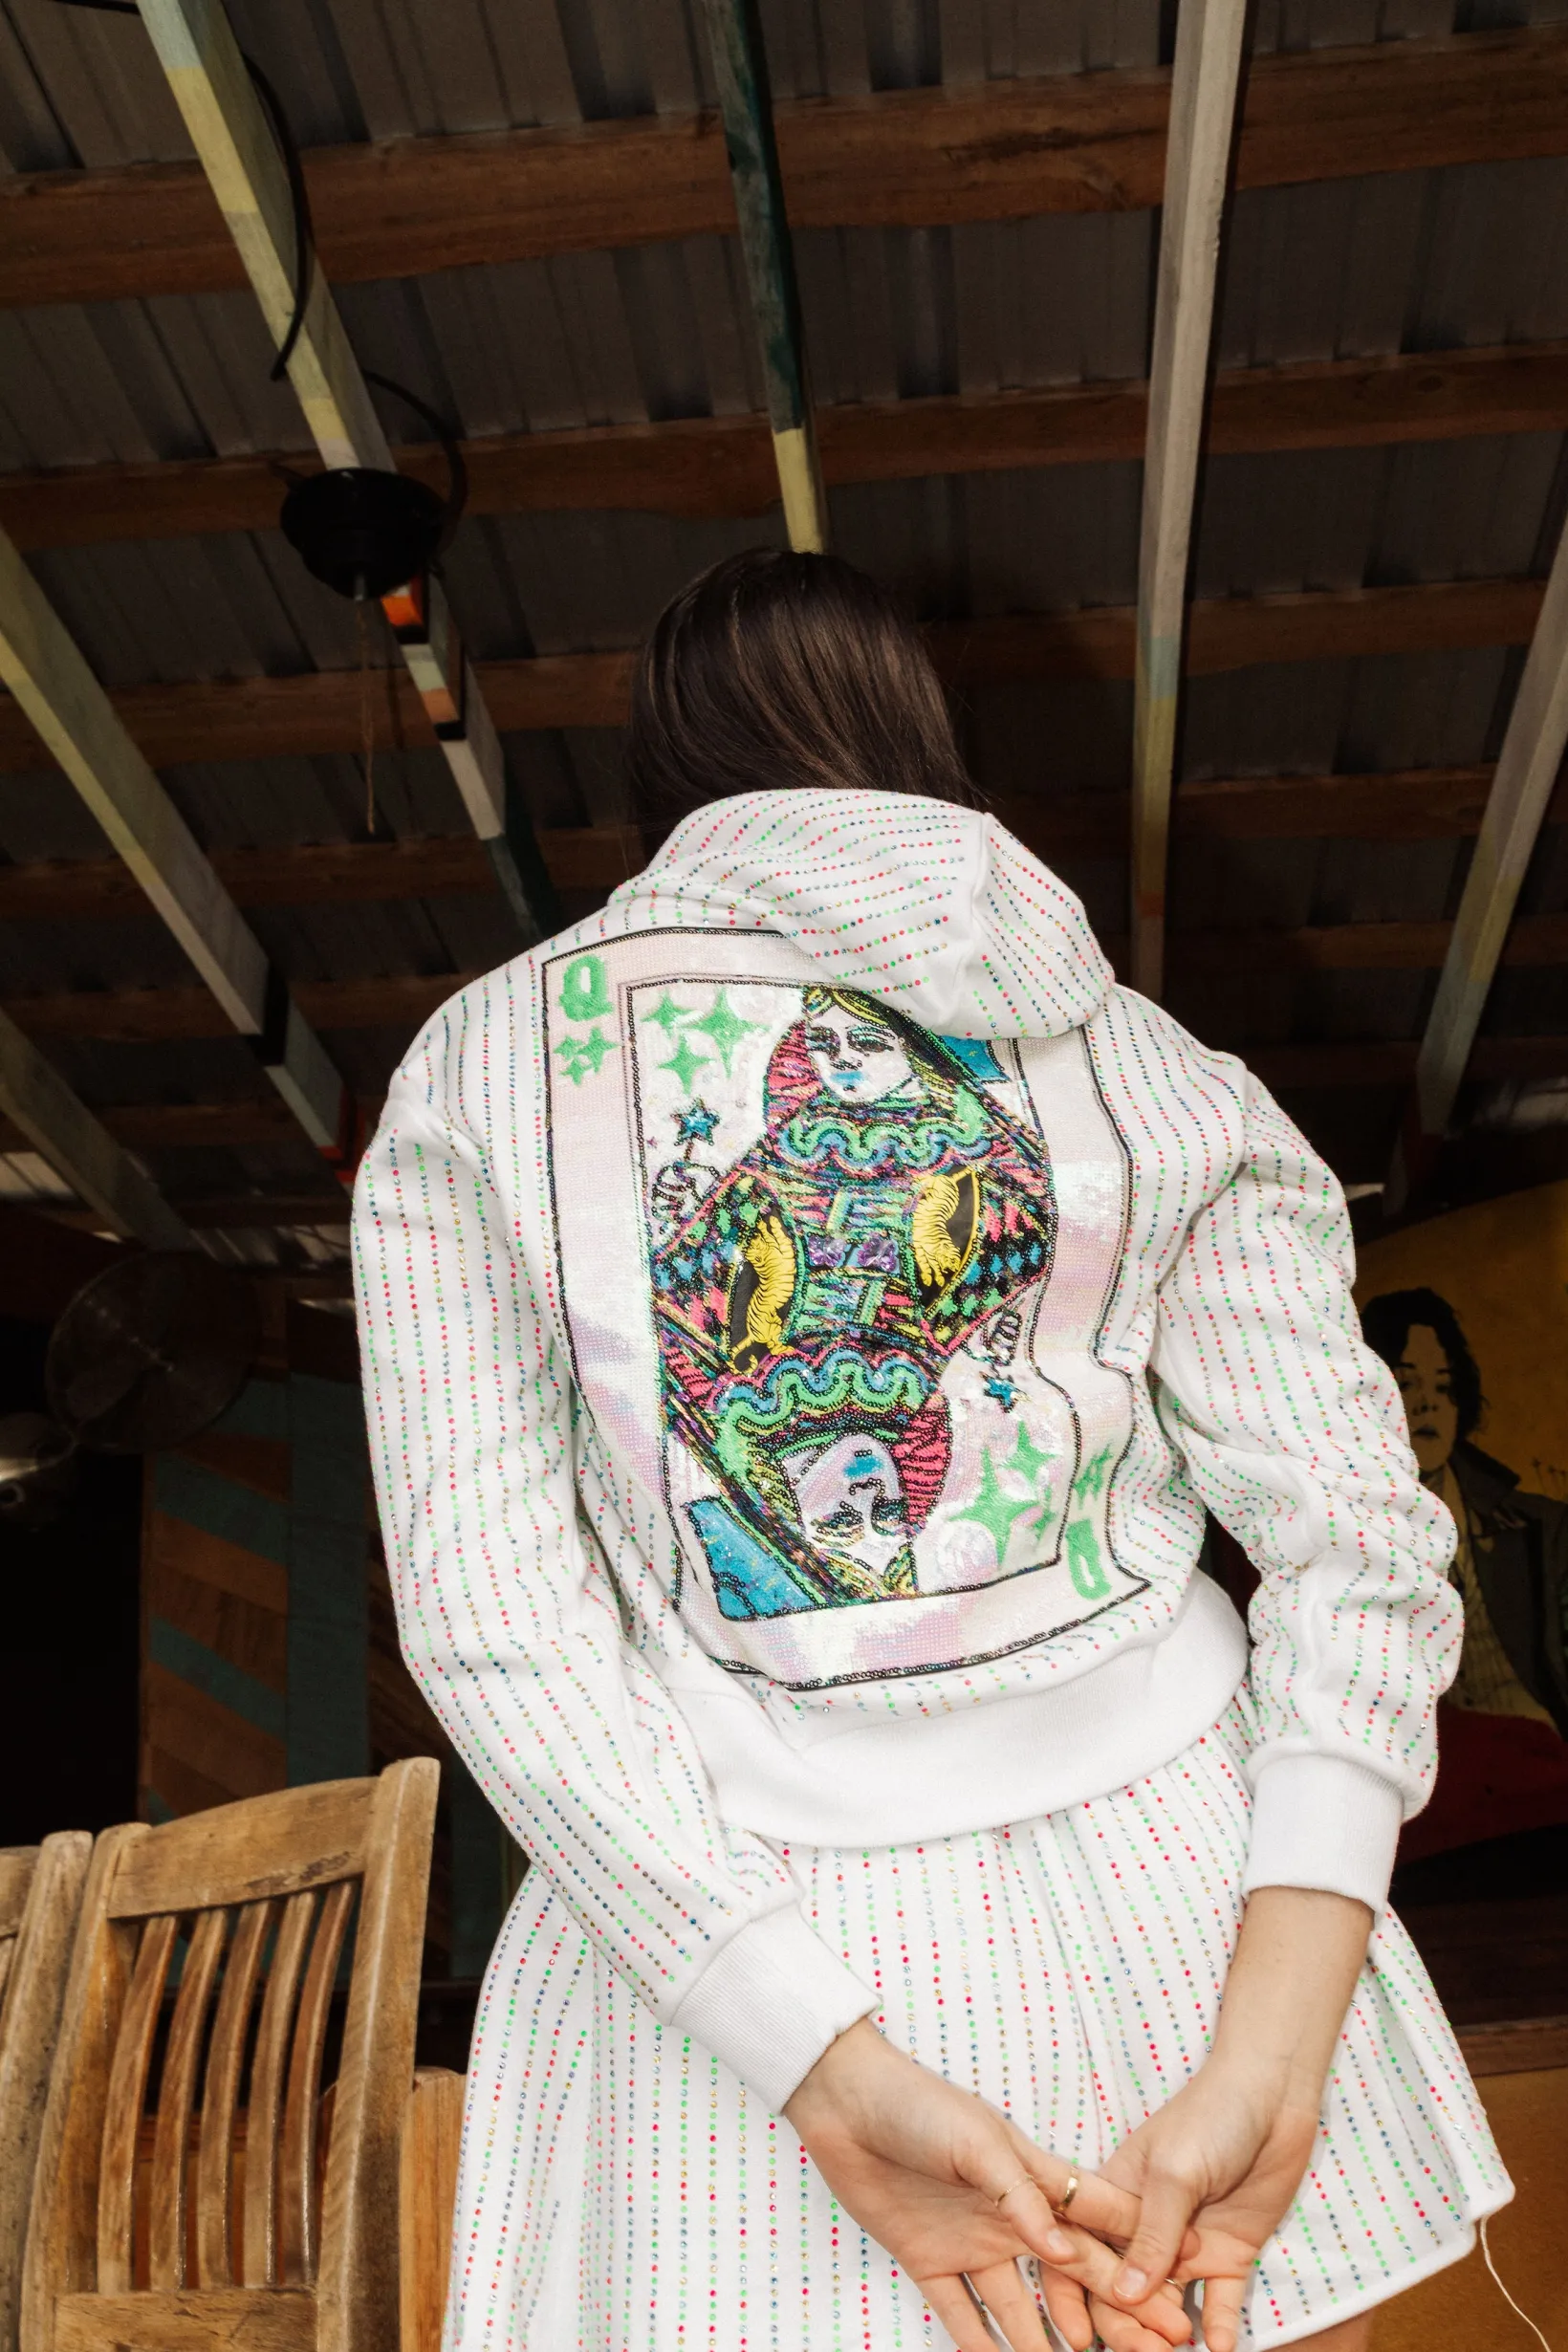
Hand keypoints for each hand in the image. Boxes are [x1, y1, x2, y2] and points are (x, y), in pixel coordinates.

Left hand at [783, 2019, 1192, 2351]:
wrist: (845, 2104)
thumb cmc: (919, 2105)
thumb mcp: (976, 2143)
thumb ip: (1021, 2197)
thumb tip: (1064, 2253)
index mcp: (1030, 2178)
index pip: (1095, 2222)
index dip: (1137, 2253)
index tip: (1183, 2283)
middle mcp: (1008, 2217)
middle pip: (1072, 2274)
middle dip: (1114, 2310)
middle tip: (1158, 2347)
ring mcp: (971, 2242)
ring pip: (1022, 2306)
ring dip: (1050, 2342)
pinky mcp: (928, 2260)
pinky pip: (961, 2315)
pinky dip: (983, 2347)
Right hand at [1087, 2048, 1321, 2350]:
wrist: (1276, 2097)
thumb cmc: (1211, 2116)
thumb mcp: (1173, 2172)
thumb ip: (1152, 2234)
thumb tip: (1124, 2296)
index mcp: (1113, 2199)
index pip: (1078, 2253)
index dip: (1070, 2295)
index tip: (1080, 2338)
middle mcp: (1145, 2229)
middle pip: (1120, 2291)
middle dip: (1125, 2326)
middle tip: (1147, 2350)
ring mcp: (1187, 2245)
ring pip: (1166, 2306)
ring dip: (1166, 2334)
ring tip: (1179, 2348)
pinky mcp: (1230, 2254)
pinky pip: (1220, 2303)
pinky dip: (1219, 2330)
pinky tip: (1222, 2347)